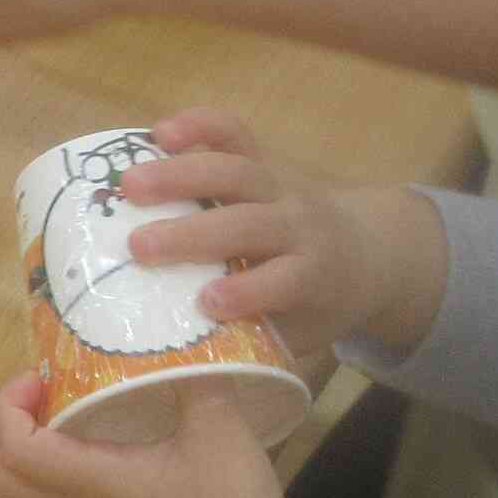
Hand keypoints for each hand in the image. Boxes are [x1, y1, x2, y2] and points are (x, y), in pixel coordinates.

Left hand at [0, 371, 307, 497]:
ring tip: (62, 402)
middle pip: (1, 478)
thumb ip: (194, 378)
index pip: (15, 453)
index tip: (39, 377)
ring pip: (25, 489)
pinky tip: (97, 430)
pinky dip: (51, 459)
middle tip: (37, 389)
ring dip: (24, 442)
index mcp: (94, 483)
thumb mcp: (221, 431)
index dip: (6, 409)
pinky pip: (56, 493)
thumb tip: (176, 336)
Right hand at [115, 111, 448, 359]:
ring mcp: (281, 184)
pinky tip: (157, 131)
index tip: (209, 303)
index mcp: (315, 273)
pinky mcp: (265, 158)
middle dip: (194, 233)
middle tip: (137, 245)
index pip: (287, 279)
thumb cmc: (318, 304)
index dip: (251, 290)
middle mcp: (300, 223)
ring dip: (180, 174)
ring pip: (236, 170)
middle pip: (250, 222)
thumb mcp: (302, 334)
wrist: (368, 253)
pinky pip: (235, 133)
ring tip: (128, 184)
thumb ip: (255, 343)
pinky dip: (199, 125)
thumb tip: (186, 372)